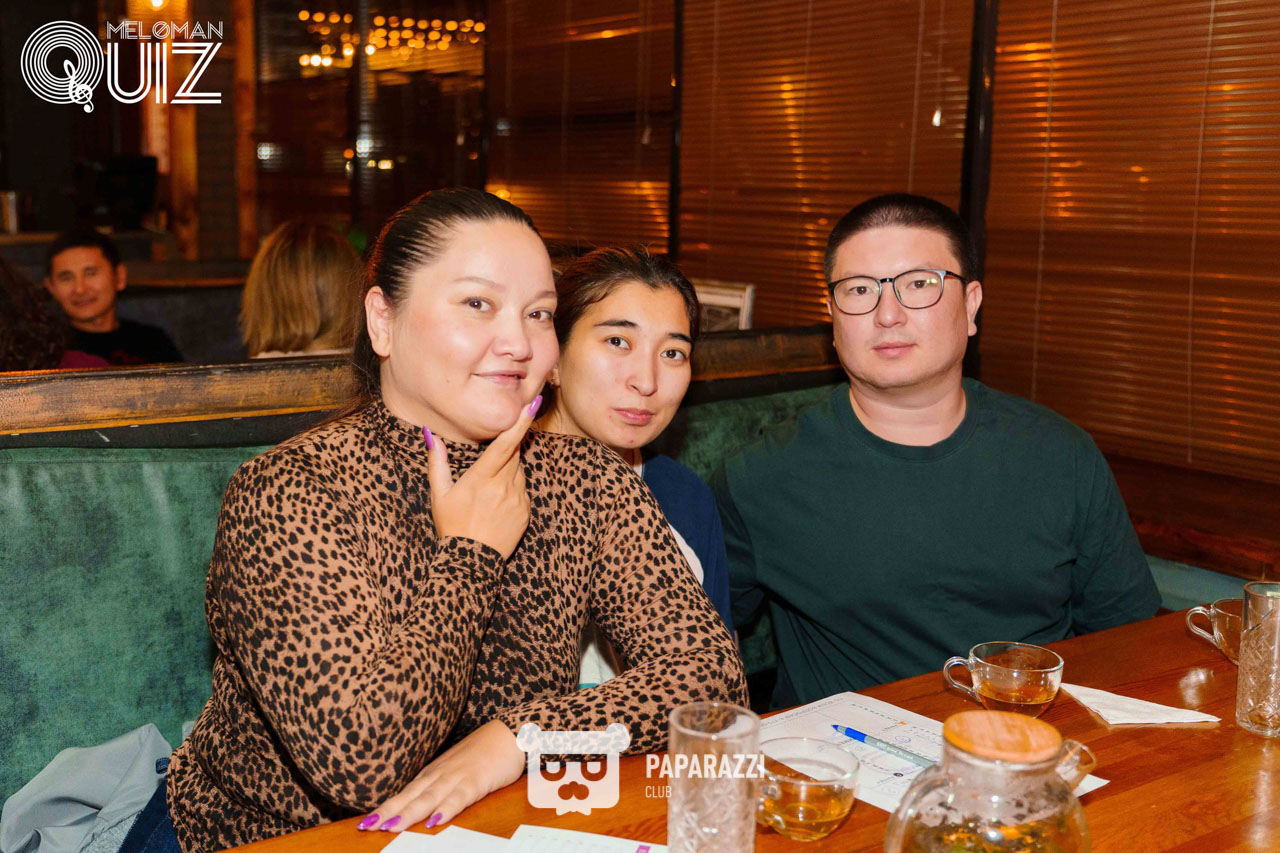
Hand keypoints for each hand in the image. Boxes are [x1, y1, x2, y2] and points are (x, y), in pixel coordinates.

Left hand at [359, 720, 525, 831]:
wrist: (510, 732)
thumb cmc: (484, 753)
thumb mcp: (456, 770)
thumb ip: (438, 787)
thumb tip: (419, 806)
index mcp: (434, 772)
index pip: (405, 793)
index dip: (386, 807)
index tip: (365, 822)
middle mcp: (440, 774)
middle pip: (411, 795)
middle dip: (389, 811)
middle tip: (367, 826)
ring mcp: (458, 776)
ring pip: (430, 797)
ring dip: (410, 812)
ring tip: (391, 827)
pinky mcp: (477, 780)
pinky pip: (460, 796)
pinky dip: (446, 809)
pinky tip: (435, 821)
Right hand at [426, 395, 540, 559]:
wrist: (472, 561)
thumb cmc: (452, 526)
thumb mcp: (439, 494)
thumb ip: (437, 462)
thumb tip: (431, 435)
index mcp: (482, 478)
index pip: (505, 444)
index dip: (520, 422)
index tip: (532, 404)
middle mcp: (504, 486)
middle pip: (514, 454)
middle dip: (507, 448)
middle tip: (490, 461)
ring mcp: (518, 499)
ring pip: (519, 471)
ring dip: (508, 471)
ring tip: (488, 492)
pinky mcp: (526, 512)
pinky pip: (523, 490)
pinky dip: (513, 490)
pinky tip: (496, 506)